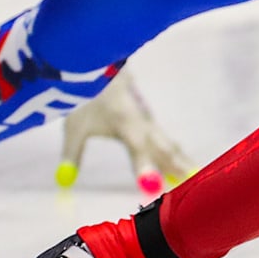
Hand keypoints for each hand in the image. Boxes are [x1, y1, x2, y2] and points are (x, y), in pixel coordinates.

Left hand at [57, 72, 195, 194]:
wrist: (101, 69)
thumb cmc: (89, 98)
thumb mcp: (75, 128)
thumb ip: (72, 154)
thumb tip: (64, 182)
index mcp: (126, 125)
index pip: (139, 150)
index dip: (146, 169)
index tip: (152, 188)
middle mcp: (144, 125)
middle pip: (164, 148)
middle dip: (177, 166)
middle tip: (192, 182)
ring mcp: (149, 122)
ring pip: (168, 144)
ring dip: (181, 160)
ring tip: (194, 176)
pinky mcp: (149, 121)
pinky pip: (165, 141)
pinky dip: (175, 155)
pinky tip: (181, 164)